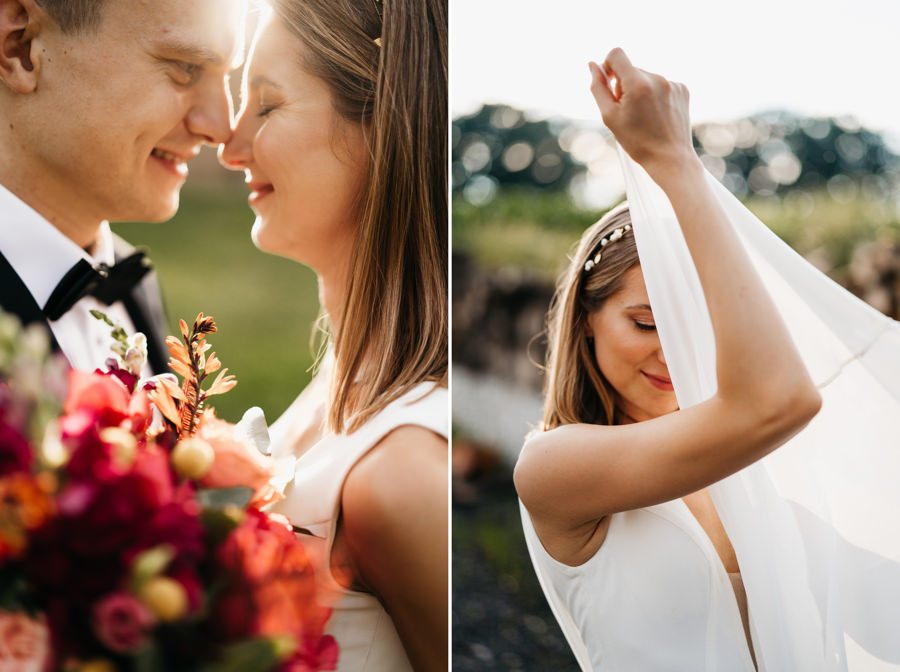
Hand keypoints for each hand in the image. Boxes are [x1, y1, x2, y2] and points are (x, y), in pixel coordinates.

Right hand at [589, 49, 698, 184]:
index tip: (610, 83)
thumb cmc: (636, 141)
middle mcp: (657, 78)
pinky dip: (654, 95)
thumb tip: (592, 65)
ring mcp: (672, 83)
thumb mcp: (610, 116)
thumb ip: (598, 88)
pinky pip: (661, 84)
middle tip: (628, 111)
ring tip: (644, 116)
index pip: (616, 54)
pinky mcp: (682, 89)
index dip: (608, 66)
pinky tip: (656, 115)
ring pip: (646, 77)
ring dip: (640, 91)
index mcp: (637, 83)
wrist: (670, 158)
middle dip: (624, 85)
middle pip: (631, 68)